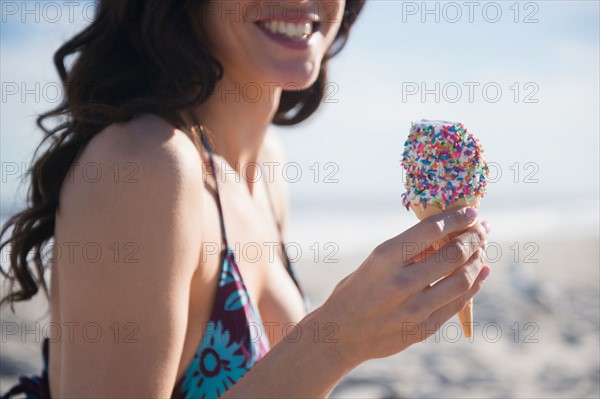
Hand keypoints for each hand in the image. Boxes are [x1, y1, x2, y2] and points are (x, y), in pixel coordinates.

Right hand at [317, 207, 489, 367]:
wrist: (340, 335)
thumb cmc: (355, 291)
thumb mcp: (374, 263)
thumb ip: (407, 253)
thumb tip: (448, 236)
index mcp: (384, 258)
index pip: (431, 230)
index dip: (457, 218)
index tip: (471, 212)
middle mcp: (400, 282)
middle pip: (453, 253)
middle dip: (474, 237)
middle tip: (482, 230)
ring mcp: (414, 309)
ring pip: (462, 279)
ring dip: (478, 260)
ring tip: (481, 250)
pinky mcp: (423, 329)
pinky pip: (458, 303)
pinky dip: (475, 285)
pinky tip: (481, 272)